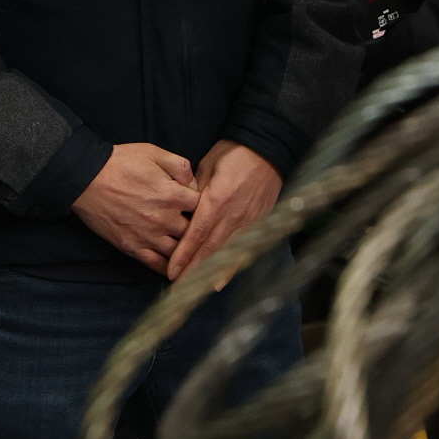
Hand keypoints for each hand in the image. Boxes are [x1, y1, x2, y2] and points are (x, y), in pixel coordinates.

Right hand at [72, 143, 199, 271]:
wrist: (86, 178)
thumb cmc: (120, 163)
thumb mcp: (154, 152)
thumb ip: (180, 166)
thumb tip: (194, 184)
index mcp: (173, 195)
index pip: (203, 207)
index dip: (205, 206)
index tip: (202, 206)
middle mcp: (164, 219)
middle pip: (193, 232)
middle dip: (197, 230)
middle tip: (199, 230)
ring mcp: (148, 236)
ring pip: (179, 252)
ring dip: (186, 251)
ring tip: (192, 253)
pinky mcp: (132, 247)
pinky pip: (156, 264)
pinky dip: (168, 269)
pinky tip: (176, 269)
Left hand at [165, 140, 281, 286]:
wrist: (267, 149)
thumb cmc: (233, 153)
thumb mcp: (207, 167)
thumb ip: (195, 191)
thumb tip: (183, 210)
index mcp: (217, 200)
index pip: (197, 234)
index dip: (184, 255)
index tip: (171, 271)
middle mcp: (233, 216)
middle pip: (209, 249)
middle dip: (192, 270)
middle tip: (177, 288)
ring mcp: (248, 221)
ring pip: (226, 253)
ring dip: (209, 272)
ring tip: (195, 289)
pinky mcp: (258, 223)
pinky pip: (242, 249)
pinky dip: (231, 267)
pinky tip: (221, 282)